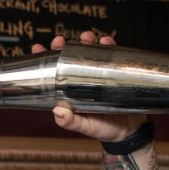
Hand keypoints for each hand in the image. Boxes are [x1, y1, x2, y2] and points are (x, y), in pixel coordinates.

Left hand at [32, 30, 145, 144]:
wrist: (130, 131)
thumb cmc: (103, 129)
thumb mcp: (84, 126)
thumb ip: (70, 122)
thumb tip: (58, 111)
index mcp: (68, 91)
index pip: (52, 71)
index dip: (44, 58)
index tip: (38, 48)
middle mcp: (81, 79)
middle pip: (69, 57)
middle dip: (63, 46)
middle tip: (60, 41)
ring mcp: (98, 74)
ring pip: (89, 52)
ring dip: (86, 41)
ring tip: (87, 38)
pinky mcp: (114, 72)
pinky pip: (110, 56)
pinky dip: (108, 46)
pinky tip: (106, 42)